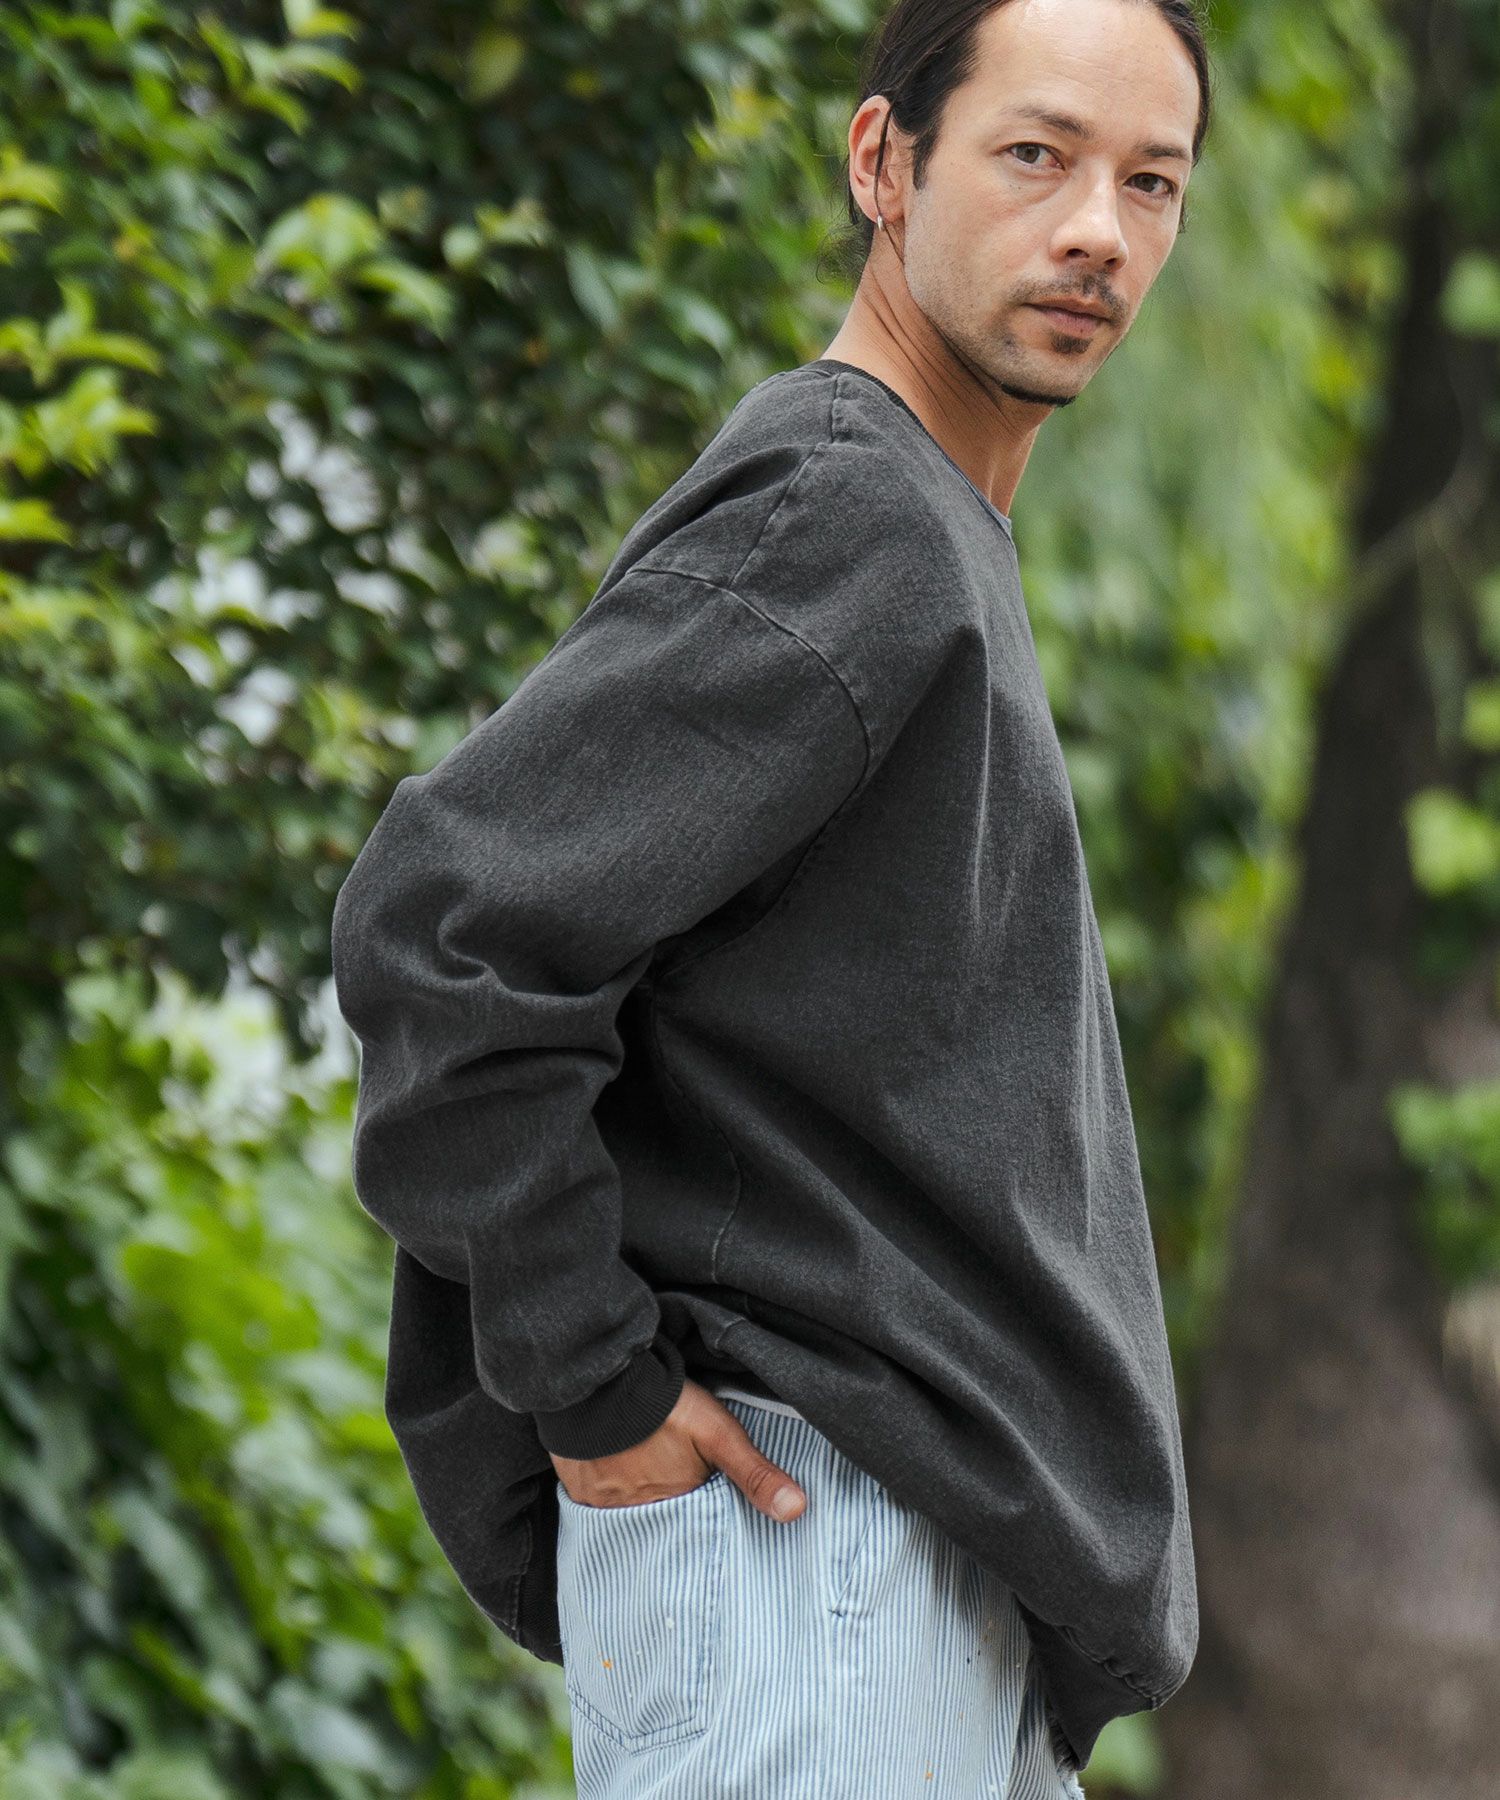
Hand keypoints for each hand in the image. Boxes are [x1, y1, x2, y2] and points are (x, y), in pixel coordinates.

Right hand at [551, 1377, 806, 1520]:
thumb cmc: (663, 1402)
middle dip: (670, 1514)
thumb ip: (755, 1473)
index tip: (706, 1514)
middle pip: (657, 1523)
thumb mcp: (719, 1433)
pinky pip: (595, 1501)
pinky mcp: (575, 1483)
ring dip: (638, 1502)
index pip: (691, 1532)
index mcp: (669, 1506)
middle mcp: (630, 1513)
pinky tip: (618, 1471)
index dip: (700, 1523)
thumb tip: (796, 1510)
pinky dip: (608, 1491)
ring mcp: (598, 1500)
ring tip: (647, 1479)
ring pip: (626, 1513)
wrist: (600, 1373)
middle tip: (674, 1491)